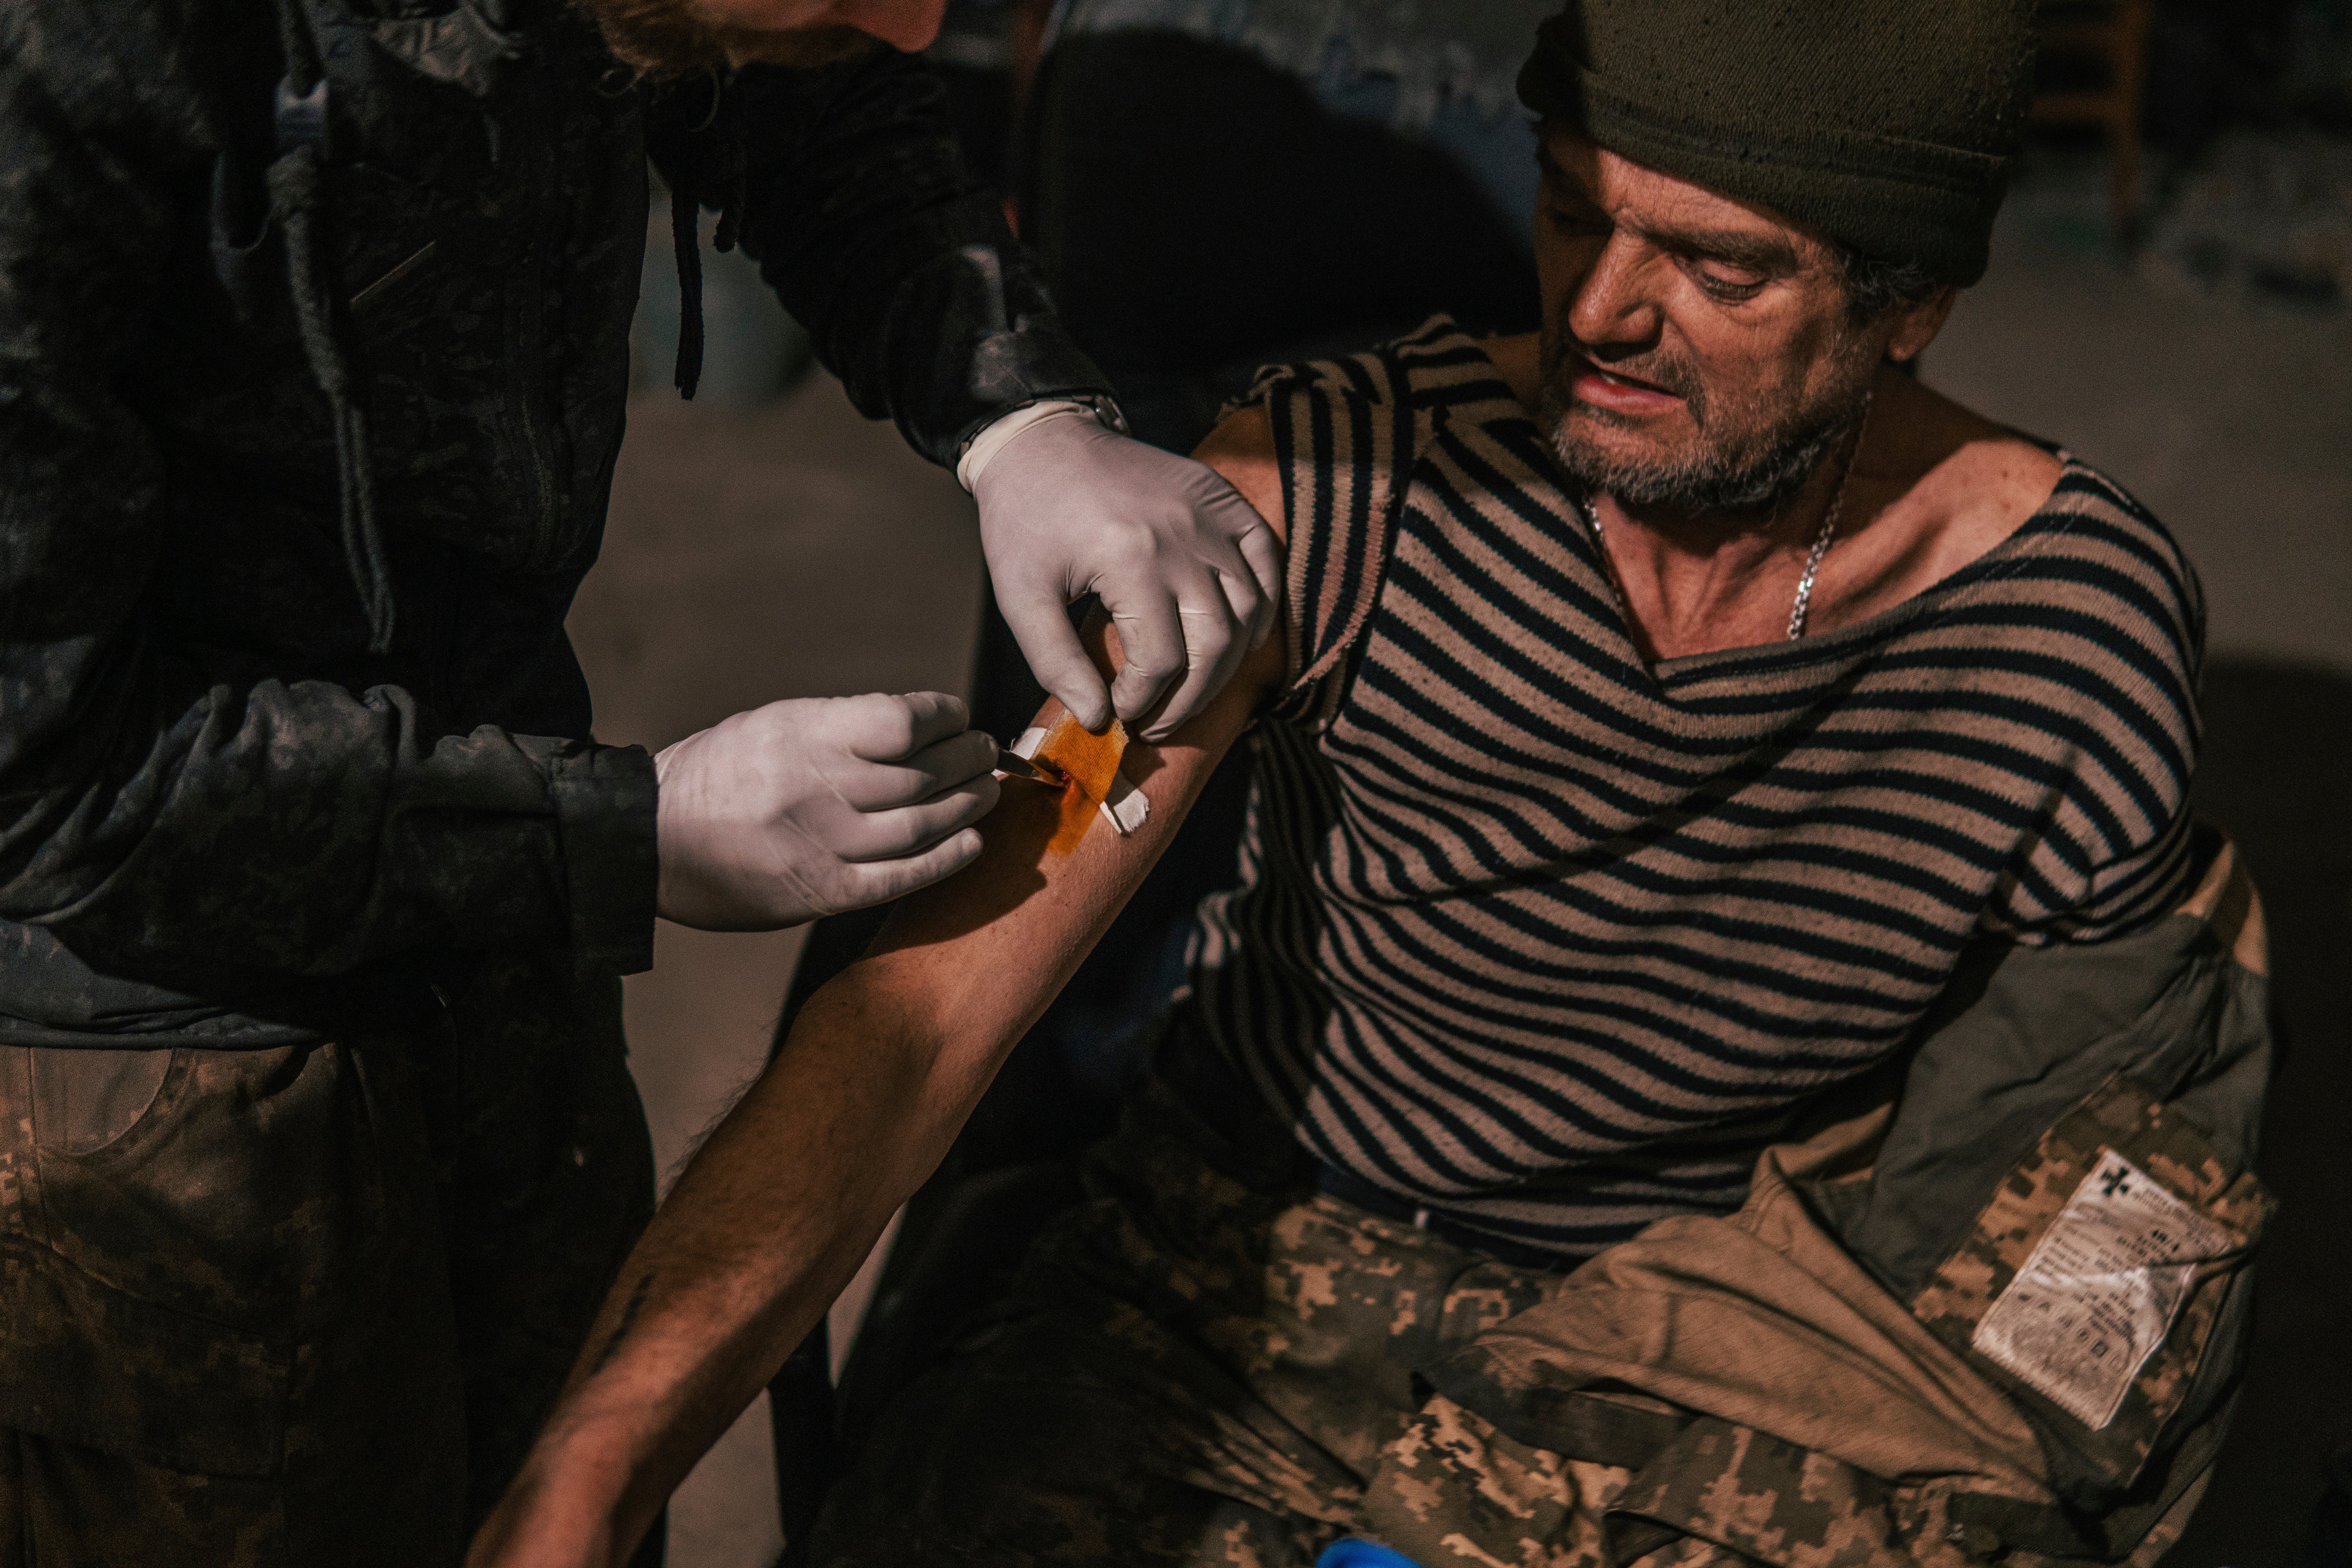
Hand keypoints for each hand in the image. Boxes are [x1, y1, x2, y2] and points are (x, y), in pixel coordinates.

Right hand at [654, 692, 998, 929]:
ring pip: (922, 823)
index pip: (902, 721)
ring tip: (988, 790)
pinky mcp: (822, 892)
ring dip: (969, 805)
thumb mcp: (771, 724)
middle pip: (923, 775)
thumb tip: (914, 730)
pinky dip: (945, 859)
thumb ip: (839, 726)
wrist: (647, 839)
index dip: (944, 717)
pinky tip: (972, 841)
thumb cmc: (715, 773)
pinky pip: (901, 877)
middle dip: (969, 760)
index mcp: (802, 734)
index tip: (958, 716)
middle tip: (988, 753)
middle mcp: (818, 787)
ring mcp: (822, 843)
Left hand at [974, 412, 1280, 740]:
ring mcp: (1209, 515)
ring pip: (1247, 611)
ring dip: (1226, 665)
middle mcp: (1182, 537)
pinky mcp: (1222, 498)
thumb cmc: (1025, 521)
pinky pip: (1266, 560)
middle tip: (1159, 723)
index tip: (1120, 713)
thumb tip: (1096, 718)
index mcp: (1130, 559)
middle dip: (1190, 699)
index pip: (1160, 659)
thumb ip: (1055, 663)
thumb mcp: (1020, 596)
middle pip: (1214, 644)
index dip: (1142, 700)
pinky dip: (1263, 607)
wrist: (1042, 441)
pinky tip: (1243, 640)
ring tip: (1192, 692)